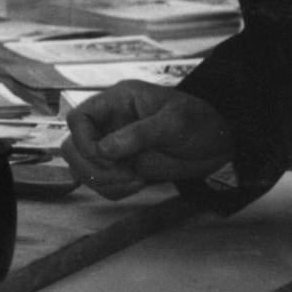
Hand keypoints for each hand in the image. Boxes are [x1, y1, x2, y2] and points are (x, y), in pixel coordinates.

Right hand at [64, 82, 231, 198]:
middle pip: (73, 146)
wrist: (219, 145)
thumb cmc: (200, 122)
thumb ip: (139, 134)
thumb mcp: (174, 122)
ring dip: (103, 182)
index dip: (83, 140)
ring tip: (135, 182)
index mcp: (117, 101)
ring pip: (83, 168)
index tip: (106, 156)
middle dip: (92, 167)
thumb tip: (103, 150)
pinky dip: (113, 191)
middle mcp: (110, 124)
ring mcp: (114, 147)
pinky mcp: (122, 168)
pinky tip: (138, 185)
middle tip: (124, 174)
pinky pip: (101, 183)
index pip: (78, 118)